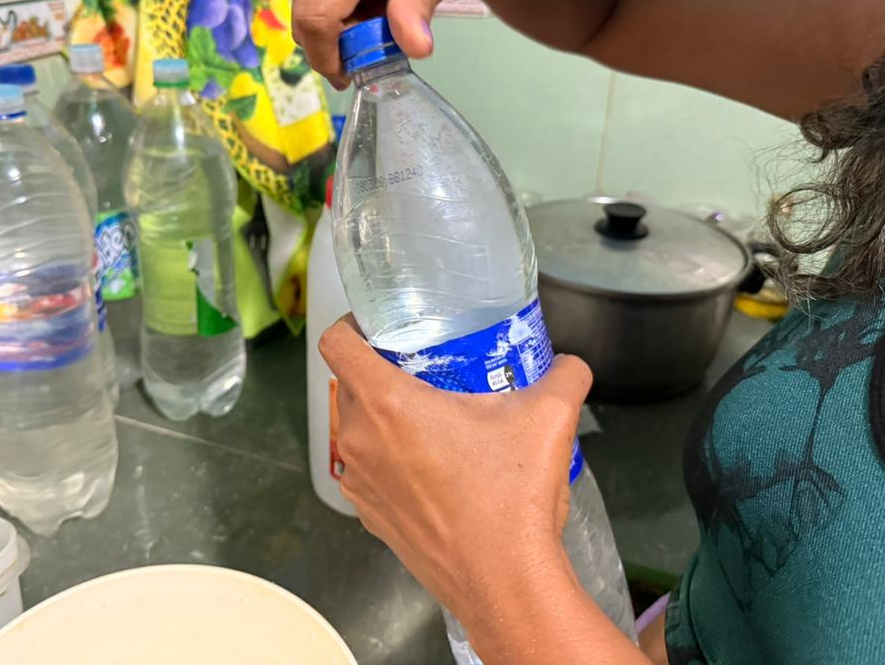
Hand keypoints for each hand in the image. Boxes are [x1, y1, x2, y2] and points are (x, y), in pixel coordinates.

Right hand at [292, 0, 518, 86]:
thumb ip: (418, 6)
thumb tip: (414, 47)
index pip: (318, 14)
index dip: (329, 55)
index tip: (354, 75)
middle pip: (306, 15)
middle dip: (338, 44)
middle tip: (379, 43)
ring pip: (305, 8)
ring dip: (338, 27)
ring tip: (379, 14)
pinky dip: (336, 10)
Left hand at [318, 315, 592, 635]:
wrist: (505, 583)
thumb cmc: (512, 497)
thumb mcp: (548, 417)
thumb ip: (564, 376)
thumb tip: (569, 365)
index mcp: (386, 403)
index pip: (336, 342)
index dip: (351, 324)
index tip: (377, 325)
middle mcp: (360, 440)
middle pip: (349, 385)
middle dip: (381, 371)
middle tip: (424, 370)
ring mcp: (361, 484)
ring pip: (359, 430)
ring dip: (386, 420)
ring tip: (434, 422)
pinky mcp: (371, 518)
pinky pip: (370, 472)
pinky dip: (392, 462)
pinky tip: (435, 470)